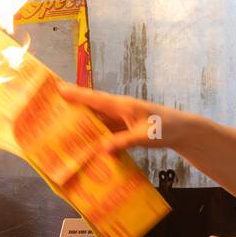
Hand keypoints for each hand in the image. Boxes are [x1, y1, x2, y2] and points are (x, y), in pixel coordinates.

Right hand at [55, 81, 199, 154]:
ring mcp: (122, 119)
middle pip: (92, 107)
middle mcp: (119, 109)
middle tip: (52, 106)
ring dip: (83, 122)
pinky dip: (95, 135)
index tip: (58, 88)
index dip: (76, 94)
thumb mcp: (145, 136)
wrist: (183, 131)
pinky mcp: (126, 129)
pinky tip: (86, 143)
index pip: (95, 98)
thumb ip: (123, 141)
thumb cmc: (166, 128)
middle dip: (73, 106)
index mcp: (122, 105)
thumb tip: (101, 149)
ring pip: (98, 119)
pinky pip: (106, 131)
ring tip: (62, 126)